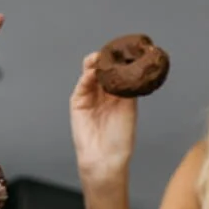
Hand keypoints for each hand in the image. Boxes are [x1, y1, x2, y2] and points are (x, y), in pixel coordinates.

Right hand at [70, 53, 136, 185]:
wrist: (105, 158)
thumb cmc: (120, 139)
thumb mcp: (129, 109)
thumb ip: (127, 88)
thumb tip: (131, 67)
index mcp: (118, 95)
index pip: (118, 72)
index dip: (120, 61)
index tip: (127, 50)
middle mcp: (104, 94)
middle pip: (103, 69)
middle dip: (108, 58)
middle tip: (114, 51)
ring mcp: (90, 96)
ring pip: (91, 72)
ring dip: (97, 63)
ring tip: (103, 57)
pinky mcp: (78, 101)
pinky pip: (83, 84)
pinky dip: (88, 75)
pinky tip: (95, 71)